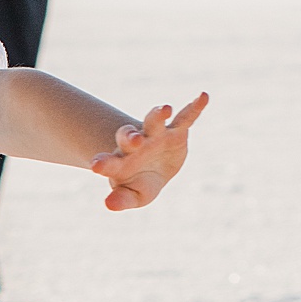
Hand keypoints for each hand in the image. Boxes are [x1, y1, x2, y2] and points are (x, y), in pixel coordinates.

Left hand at [90, 94, 208, 210]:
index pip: (110, 162)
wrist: (154, 170)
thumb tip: (109, 204)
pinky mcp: (176, 131)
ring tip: (165, 109)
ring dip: (157, 114)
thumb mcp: (132, 196)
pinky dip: (194, 107)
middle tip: (136, 140)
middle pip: (128, 135)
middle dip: (131, 136)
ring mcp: (155, 135)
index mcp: (120, 162)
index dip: (103, 163)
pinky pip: (185, 117)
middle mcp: (135, 144)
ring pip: (153, 121)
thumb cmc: (138, 184)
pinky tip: (204, 97)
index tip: (96, 166)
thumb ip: (122, 199)